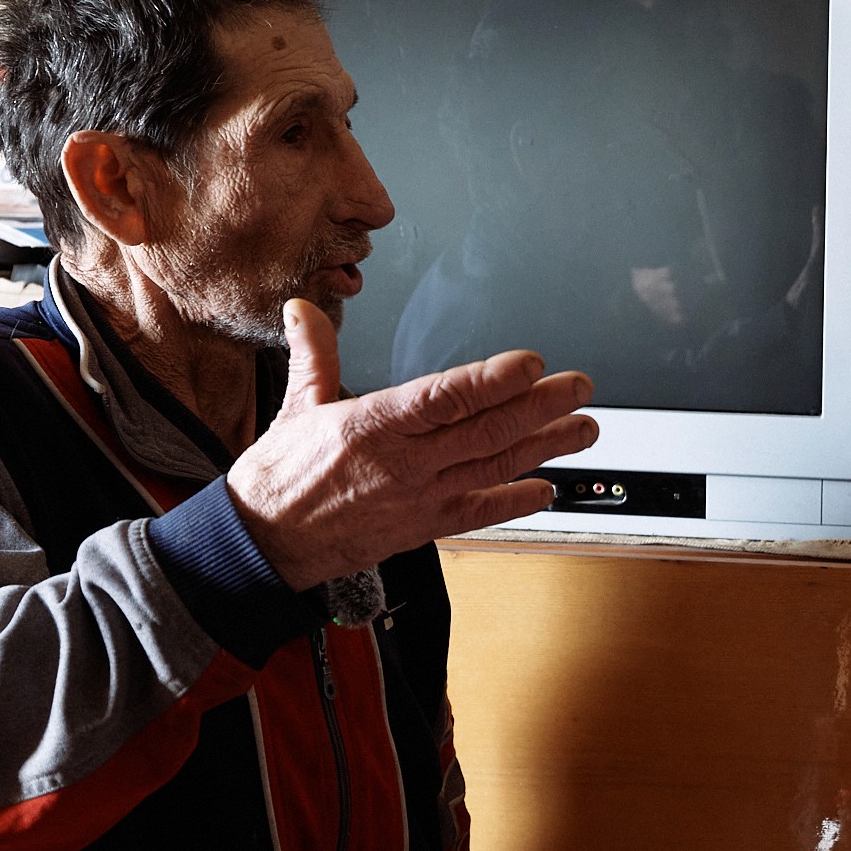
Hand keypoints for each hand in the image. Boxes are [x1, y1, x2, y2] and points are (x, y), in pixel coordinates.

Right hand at [227, 302, 597, 589]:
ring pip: (493, 467)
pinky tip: (549, 489)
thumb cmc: (282, 475)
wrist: (265, 542)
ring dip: (545, 448)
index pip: (443, 398)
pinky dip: (517, 502)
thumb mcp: (297, 404)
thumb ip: (315, 353)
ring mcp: (419, 497)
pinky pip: (480, 513)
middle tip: (580, 387)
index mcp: (372, 424)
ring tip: (585, 429)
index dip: (491, 381)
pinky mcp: (424, 526)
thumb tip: (304, 307)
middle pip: (484, 430)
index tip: (530, 364)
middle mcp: (403, 462)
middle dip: (539, 407)